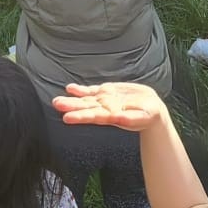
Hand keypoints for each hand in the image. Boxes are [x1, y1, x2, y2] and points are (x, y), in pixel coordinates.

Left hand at [53, 82, 170, 132]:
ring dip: (71, 99)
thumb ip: (131, 118)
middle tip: (57, 105)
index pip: (93, 117)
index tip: (67, 118)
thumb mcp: (143, 117)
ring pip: (85, 100)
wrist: (151, 108)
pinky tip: (70, 88)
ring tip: (57, 101)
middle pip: (85, 108)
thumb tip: (119, 118)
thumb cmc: (148, 115)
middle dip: (71, 106)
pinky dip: (81, 90)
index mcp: (112, 116)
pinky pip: (92, 91)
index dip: (80, 116)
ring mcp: (104, 101)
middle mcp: (105, 109)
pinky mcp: (107, 92)